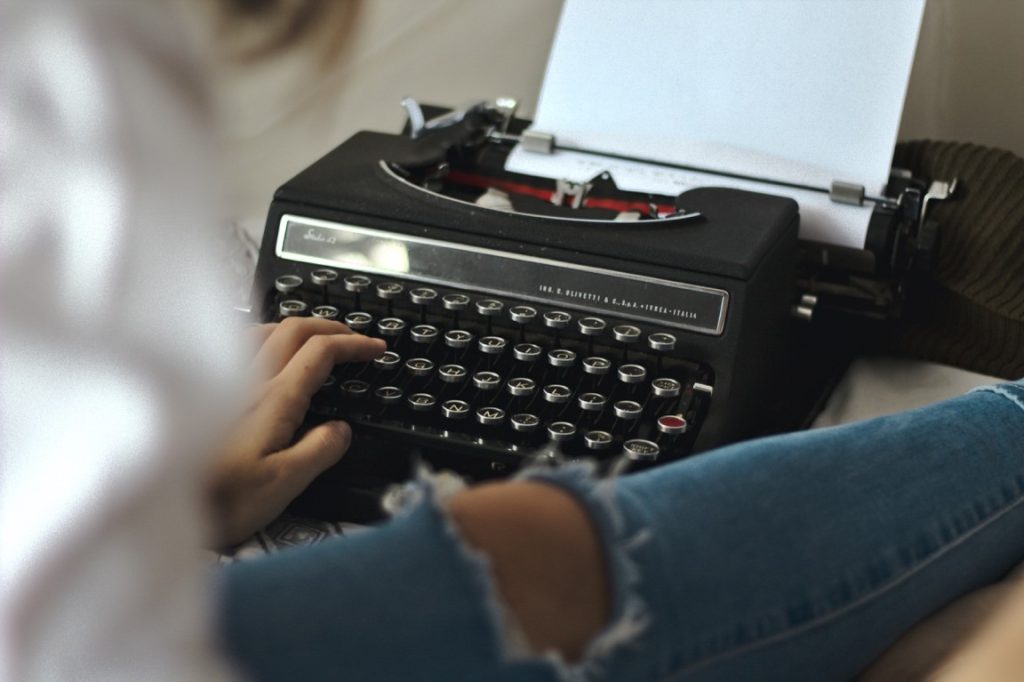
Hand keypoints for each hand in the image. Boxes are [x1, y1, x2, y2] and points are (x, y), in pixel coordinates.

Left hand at [205, 317, 385, 546]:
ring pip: (264, 331)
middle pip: (294, 329)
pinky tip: (262, 355)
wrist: (161, 505)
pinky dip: (262, 340)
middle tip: (353, 339)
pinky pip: (236, 347)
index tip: (375, 349)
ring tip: (313, 341)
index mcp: (275, 399)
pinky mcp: (204, 393)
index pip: (321, 352)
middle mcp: (249, 381)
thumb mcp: (284, 483)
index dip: (353, 344)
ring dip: (296, 329)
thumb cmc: (218, 500)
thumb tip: (341, 430)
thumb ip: (320, 451)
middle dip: (330, 327)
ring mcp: (223, 383)